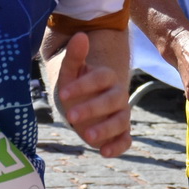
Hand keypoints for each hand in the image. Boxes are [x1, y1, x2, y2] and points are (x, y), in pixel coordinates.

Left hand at [51, 32, 130, 156]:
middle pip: (112, 100)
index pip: (100, 78)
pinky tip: (104, 152)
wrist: (84, 103)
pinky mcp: (121, 132)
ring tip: (86, 136)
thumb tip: (80, 35)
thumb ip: (74, 56)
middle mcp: (118, 95)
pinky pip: (126, 140)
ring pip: (121, 120)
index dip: (83, 85)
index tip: (63, 93)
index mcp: (106, 77)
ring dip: (105, 129)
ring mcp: (120, 114)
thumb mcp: (70, 71)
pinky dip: (118, 147)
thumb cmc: (76, 86)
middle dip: (92, 108)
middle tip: (71, 116)